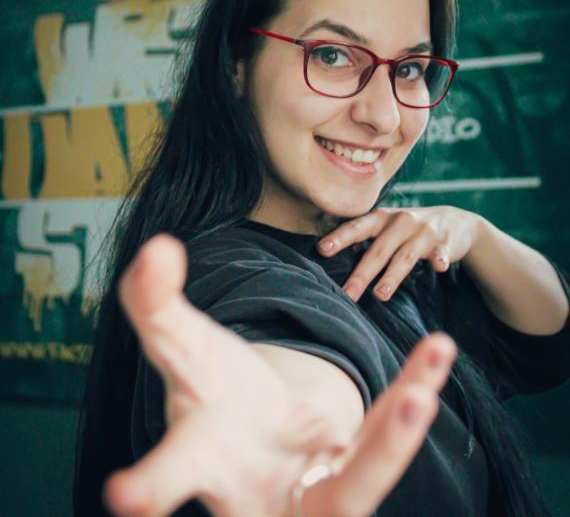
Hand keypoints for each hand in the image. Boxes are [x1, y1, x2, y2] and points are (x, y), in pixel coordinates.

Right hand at [104, 233, 456, 516]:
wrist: (252, 437)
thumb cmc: (209, 397)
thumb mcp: (182, 347)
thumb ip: (158, 302)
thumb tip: (155, 246)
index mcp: (199, 457)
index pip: (171, 472)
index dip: (152, 485)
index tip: (128, 495)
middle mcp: (254, 495)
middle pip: (268, 509)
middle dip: (308, 494)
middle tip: (317, 448)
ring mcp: (309, 496)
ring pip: (354, 482)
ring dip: (386, 443)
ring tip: (418, 397)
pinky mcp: (353, 474)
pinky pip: (388, 435)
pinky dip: (411, 392)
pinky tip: (438, 350)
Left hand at [318, 206, 478, 302]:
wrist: (455, 221)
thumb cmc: (409, 229)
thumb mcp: (386, 227)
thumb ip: (365, 239)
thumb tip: (329, 253)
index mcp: (381, 218)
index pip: (357, 228)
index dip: (340, 238)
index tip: (322, 249)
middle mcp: (401, 221)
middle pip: (378, 250)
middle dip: (362, 273)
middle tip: (347, 294)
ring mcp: (423, 231)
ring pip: (406, 255)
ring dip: (393, 275)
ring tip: (380, 294)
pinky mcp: (445, 242)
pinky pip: (441, 252)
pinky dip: (440, 259)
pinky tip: (438, 267)